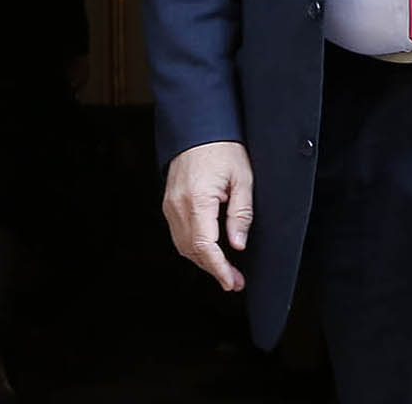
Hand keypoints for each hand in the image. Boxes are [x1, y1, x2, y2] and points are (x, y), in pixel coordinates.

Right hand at [163, 140, 253, 291]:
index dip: (218, 268)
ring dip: (203, 261)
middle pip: (192, 250)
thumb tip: (237, 245)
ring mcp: (170, 206)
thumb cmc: (223, 149)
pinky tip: (210, 252)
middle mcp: (178, 206)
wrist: (200, 129)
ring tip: (226, 271)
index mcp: (197, 199)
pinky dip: (194, 248)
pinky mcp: (169, 204)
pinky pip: (179, 234)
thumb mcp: (242, 178)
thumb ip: (241, 213)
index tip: (231, 282)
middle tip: (235, 281)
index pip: (205, 246)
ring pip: (184, 246)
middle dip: (214, 269)